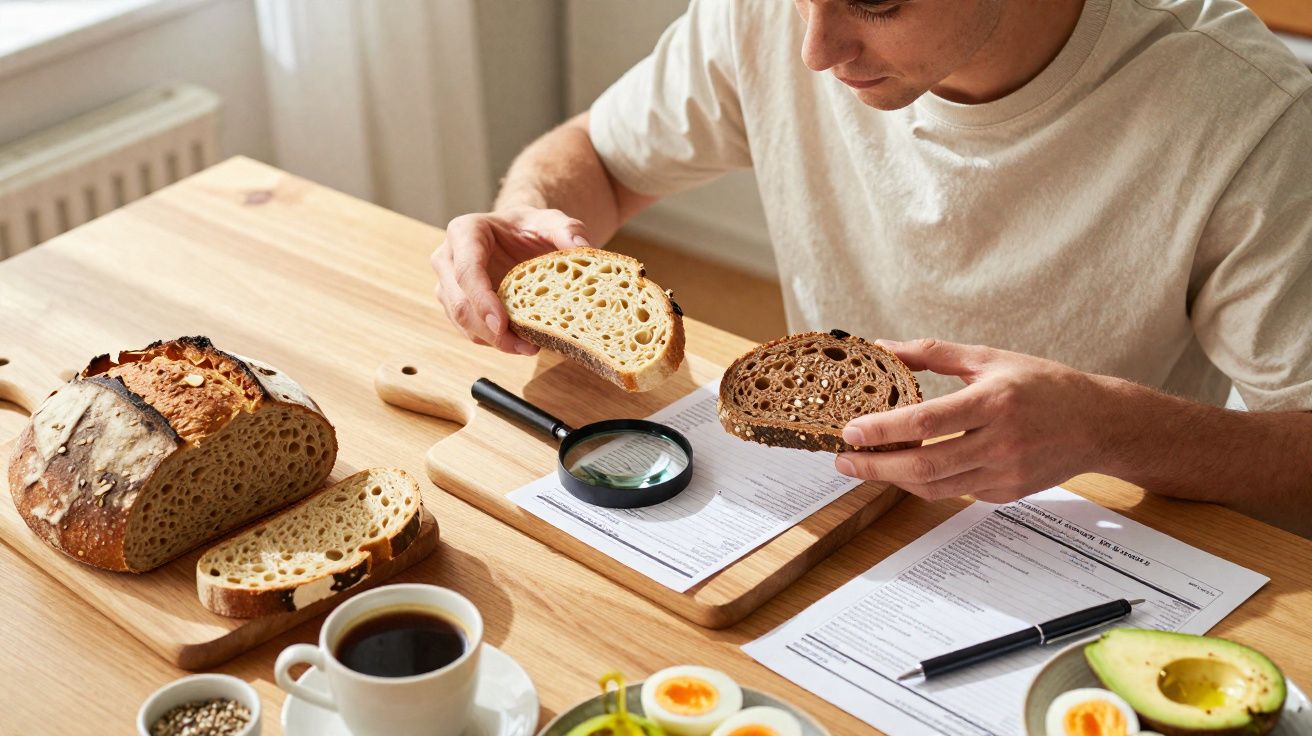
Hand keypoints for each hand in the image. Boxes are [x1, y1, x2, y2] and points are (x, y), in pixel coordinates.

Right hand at [431, 207, 590, 353]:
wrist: (520, 236)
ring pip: (462, 322)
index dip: (482, 300)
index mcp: (464, 232)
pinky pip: (471, 330)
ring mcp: (449, 284)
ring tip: (529, 347)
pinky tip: (521, 343)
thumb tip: (580, 248)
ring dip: (494, 341)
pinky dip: (494, 342)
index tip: (502, 323)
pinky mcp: (457, 305)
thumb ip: (567, 229)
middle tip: (525, 346)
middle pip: (459, 303)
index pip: (467, 270)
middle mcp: (448, 258)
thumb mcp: (552, 221)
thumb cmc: (531, 227)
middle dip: (490, 330)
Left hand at [834, 339, 1113, 503]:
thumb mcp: (990, 358)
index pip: (927, 422)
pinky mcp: (1006, 493)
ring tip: (865, 466)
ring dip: (894, 479)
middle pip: (926, 466)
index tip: (851, 432)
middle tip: (843, 461)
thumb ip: (934, 353)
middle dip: (876, 467)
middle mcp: (1000, 442)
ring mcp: (1004, 473)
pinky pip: (955, 492)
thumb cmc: (1045, 385)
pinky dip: (926, 483)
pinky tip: (906, 468)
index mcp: (995, 402)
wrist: (1099, 424)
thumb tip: (884, 347)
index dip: (885, 430)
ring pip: (936, 487)